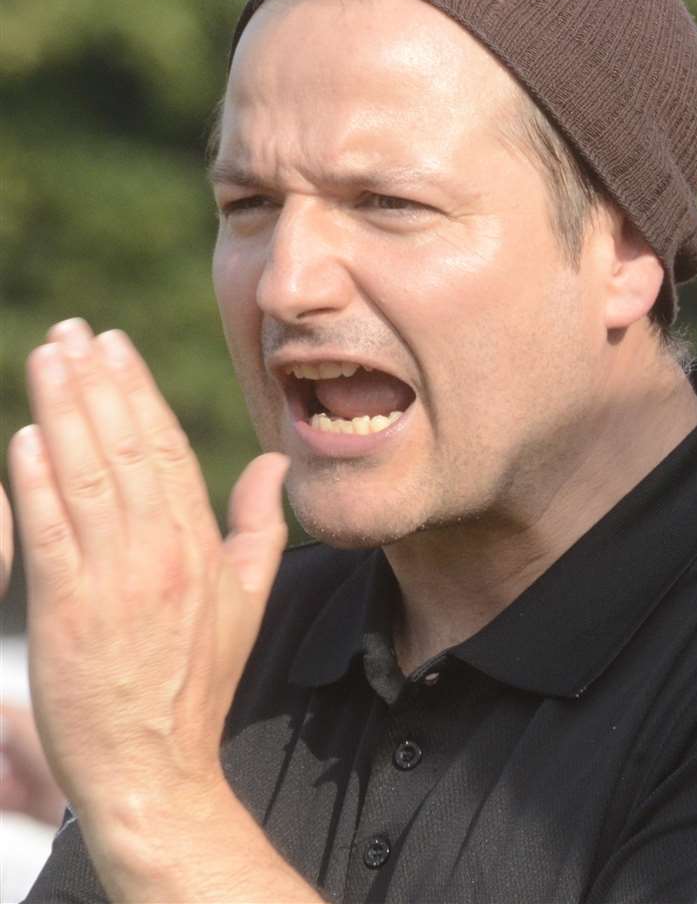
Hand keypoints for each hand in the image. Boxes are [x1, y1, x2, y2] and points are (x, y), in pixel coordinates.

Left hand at [2, 318, 288, 832]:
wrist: (154, 761)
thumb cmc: (197, 683)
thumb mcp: (249, 599)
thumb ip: (261, 524)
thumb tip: (271, 463)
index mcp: (202, 546)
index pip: (167, 450)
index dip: (139, 392)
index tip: (115, 346)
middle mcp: (160, 553)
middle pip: (126, 448)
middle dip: (95, 382)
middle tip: (72, 332)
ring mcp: (114, 579)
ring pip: (86, 475)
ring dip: (64, 410)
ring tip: (46, 360)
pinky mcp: (66, 608)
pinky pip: (49, 529)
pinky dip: (36, 479)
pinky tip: (28, 437)